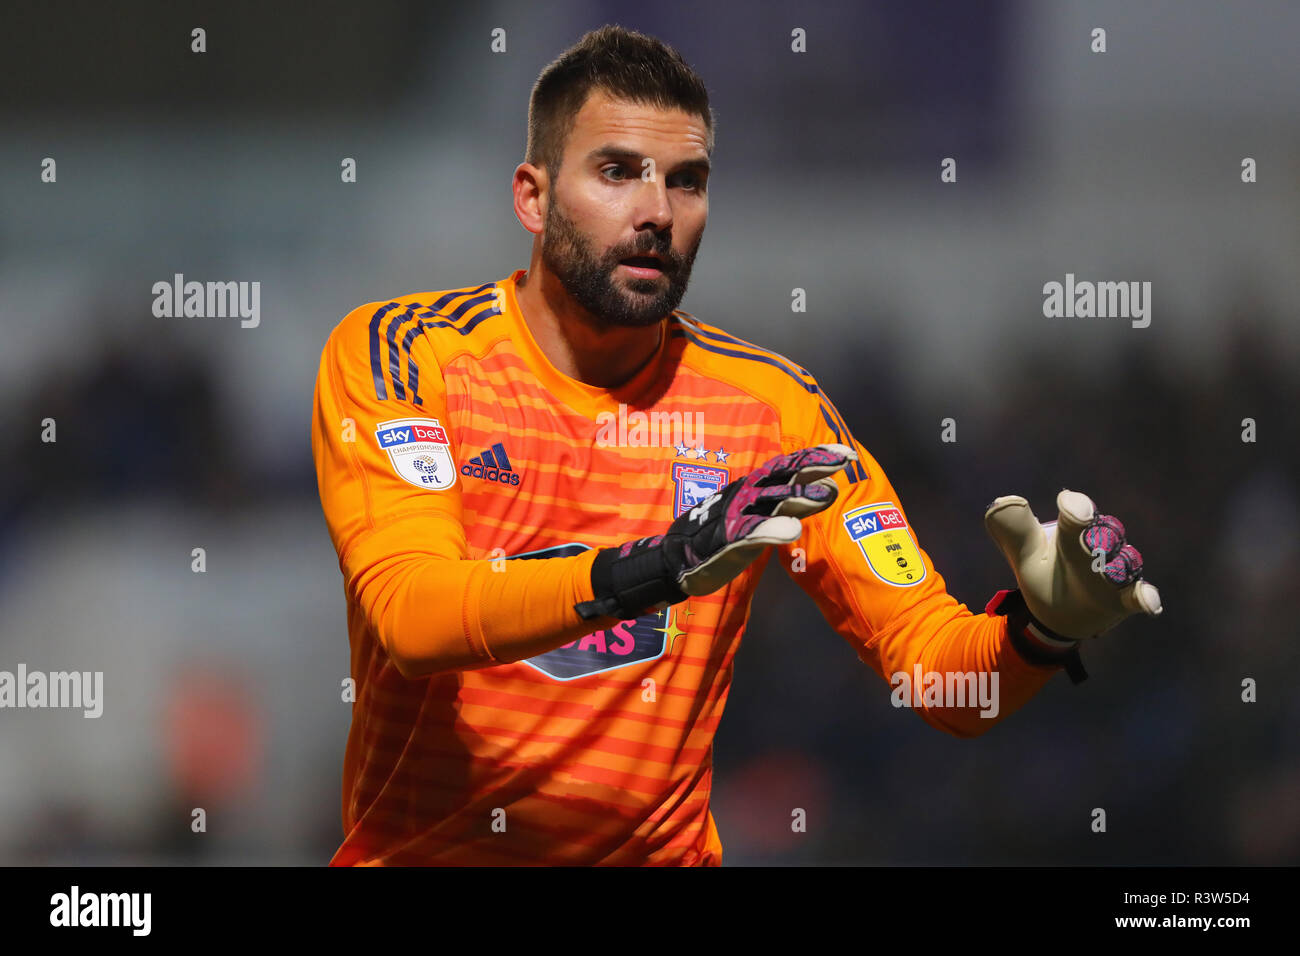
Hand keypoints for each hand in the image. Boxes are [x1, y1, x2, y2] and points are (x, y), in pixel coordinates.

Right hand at [575, 444, 857, 620]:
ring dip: (799, 496)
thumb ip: (776, 503)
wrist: (673, 560)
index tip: (844, 452)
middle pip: (782, 476)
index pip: (785, 467)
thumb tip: (809, 491)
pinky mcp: (726, 540)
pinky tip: (792, 530)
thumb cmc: (714, 537)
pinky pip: (750, 534)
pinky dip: (771, 531)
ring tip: (827, 494)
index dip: (813, 457)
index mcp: (751, 488)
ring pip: (771, 502)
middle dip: (812, 466)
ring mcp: (735, 516)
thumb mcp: (749, 515)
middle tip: (844, 460)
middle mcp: (745, 495)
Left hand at [985, 489, 1161, 640]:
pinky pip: (1138, 595)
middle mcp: (1097, 547)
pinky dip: (1145, 597)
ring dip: (1117, 566)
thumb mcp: (1023, 553)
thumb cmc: (1043, 574)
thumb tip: (1002, 502)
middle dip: (1099, 535)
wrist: (1054, 615)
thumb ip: (1013, 529)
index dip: (1076, 507)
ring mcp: (1113, 573)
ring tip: (1108, 571)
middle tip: (1088, 540)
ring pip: (1125, 562)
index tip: (1070, 504)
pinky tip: (1150, 603)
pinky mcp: (1124, 599)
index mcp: (1072, 532)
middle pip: (1108, 533)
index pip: (1077, 513)